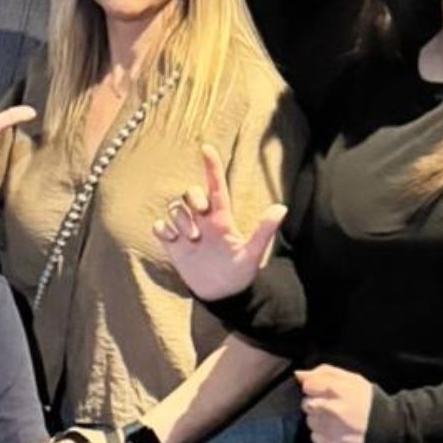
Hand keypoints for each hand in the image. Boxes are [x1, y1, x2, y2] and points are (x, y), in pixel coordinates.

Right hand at [154, 144, 285, 300]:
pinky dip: (163, 230)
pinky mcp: (174, 245)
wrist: (222, 295)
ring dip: (180, 220)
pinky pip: (160, 227)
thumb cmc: (240, 273)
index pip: (216, 186)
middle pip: (190, 193)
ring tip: (191, 239)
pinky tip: (172, 241)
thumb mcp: (252, 253)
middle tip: (200, 213)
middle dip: (192, 196)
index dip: (212, 167)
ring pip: (175, 209)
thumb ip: (264, 230)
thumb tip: (281, 207)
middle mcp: (203, 220)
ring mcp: (187, 232)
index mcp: (222, 218)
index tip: (207, 148)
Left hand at [297, 364, 372, 442]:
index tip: (325, 392)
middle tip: (333, 407)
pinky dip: (323, 435)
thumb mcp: (353, 379)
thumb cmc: (371, 401)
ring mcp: (330, 429)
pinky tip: (337, 432)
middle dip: (317, 404)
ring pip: (310, 422)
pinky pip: (315, 437)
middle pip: (306, 404)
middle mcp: (329, 409)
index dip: (315, 388)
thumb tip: (299, 374)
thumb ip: (325, 373)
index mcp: (336, 389)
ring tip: (337, 421)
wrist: (392, 430)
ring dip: (319, 420)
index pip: (308, 386)